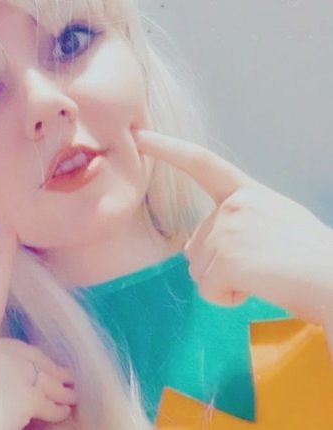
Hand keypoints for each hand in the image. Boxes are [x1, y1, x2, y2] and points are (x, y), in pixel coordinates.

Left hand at [135, 130, 332, 324]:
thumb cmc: (310, 255)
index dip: (168, 149)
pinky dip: (226, 298)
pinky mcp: (226, 259)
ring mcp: (228, 230)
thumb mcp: (271, 223)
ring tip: (262, 277)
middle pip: (196, 244)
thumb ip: (231, 224)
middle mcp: (233, 205)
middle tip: (260, 267)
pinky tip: (256, 289)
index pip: (201, 163)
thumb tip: (191, 246)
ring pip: (198, 269)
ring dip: (224, 282)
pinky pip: (206, 289)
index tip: (139, 137)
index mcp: (247, 193)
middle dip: (217, 264)